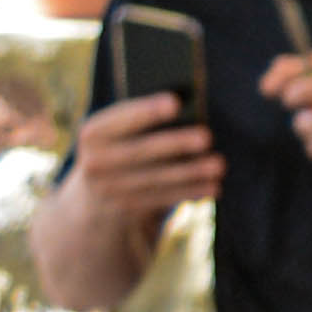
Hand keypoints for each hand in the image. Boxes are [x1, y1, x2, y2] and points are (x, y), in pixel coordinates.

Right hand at [57, 88, 220, 227]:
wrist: (97, 202)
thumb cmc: (122, 152)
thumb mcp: (119, 136)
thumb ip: (142, 123)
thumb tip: (189, 113)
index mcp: (93, 134)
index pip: (118, 119)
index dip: (146, 111)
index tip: (175, 101)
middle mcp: (95, 163)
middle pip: (140, 151)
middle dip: (175, 143)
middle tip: (206, 136)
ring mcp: (109, 190)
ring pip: (155, 179)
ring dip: (190, 172)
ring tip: (218, 164)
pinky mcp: (127, 210)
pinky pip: (162, 200)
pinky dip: (189, 192)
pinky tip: (213, 186)